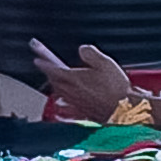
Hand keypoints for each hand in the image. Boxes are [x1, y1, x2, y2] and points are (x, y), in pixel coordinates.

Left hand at [27, 41, 142, 122]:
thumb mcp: (106, 63)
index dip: (44, 62)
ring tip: (53, 80)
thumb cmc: (116, 88)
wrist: (124, 110)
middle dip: (48, 72)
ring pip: (58, 92)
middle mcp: (71, 91)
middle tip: (44, 66)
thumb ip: (91, 53)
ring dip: (54, 84)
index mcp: (74, 78)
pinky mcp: (82, 111)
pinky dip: (61, 101)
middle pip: (53, 81)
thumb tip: (83, 48)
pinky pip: (66, 106)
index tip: (37, 58)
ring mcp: (75, 103)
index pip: (53, 68)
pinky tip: (61, 102)